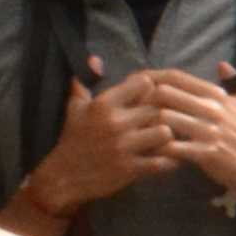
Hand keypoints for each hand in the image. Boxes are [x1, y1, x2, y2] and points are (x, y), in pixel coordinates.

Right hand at [19, 71, 182, 219]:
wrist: (64, 176)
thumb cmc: (73, 138)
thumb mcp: (74, 107)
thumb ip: (85, 81)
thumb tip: (95, 59)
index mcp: (103, 104)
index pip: (144, 83)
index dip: (153, 89)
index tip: (153, 97)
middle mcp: (115, 123)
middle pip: (158, 108)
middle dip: (166, 112)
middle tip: (172, 118)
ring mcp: (123, 147)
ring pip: (165, 133)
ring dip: (170, 137)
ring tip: (170, 139)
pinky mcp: (130, 169)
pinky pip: (162, 162)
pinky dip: (170, 161)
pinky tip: (169, 159)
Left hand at [117, 66, 235, 213]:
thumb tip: (223, 64)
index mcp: (216, 95)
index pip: (176, 76)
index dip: (150, 77)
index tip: (134, 83)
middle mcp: (212, 109)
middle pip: (165, 93)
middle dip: (142, 99)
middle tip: (127, 109)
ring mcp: (209, 131)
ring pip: (165, 118)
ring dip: (146, 124)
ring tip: (134, 130)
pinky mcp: (207, 154)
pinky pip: (173, 147)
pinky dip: (158, 148)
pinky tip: (149, 151)